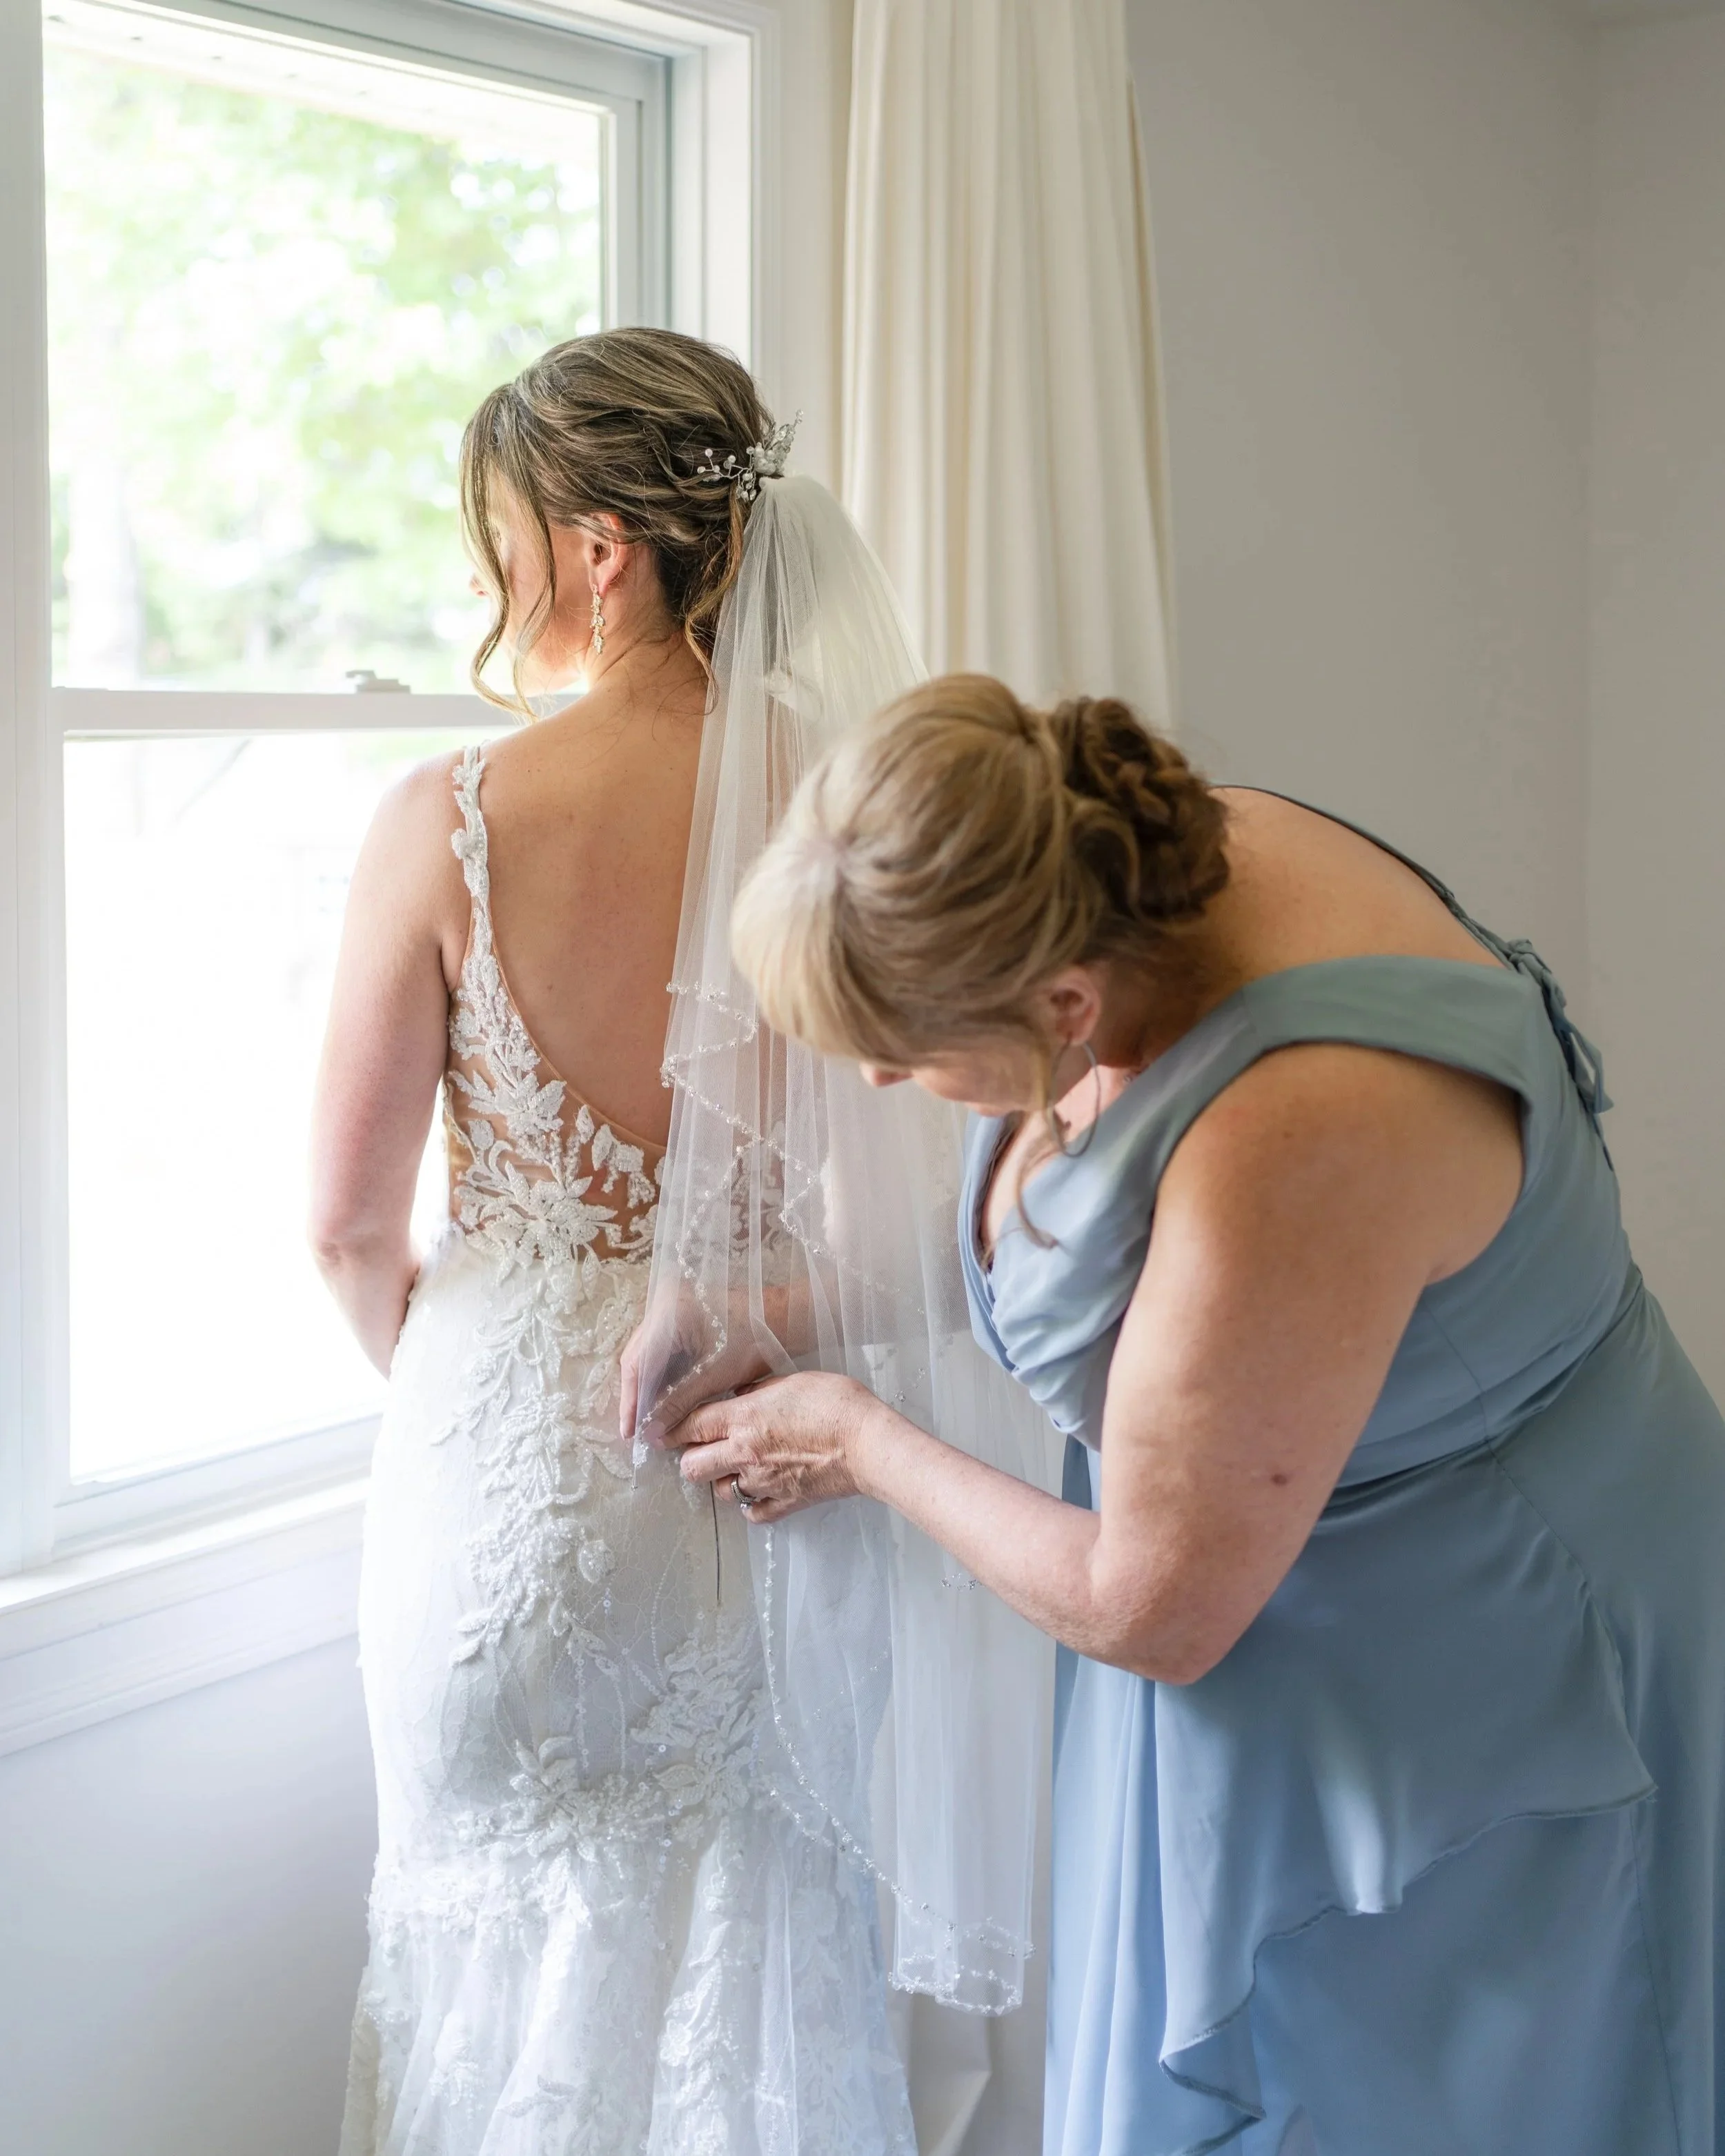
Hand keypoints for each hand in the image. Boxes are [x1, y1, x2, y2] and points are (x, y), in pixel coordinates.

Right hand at [618, 1288, 776, 1443]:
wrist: (784, 1317)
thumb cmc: (754, 1342)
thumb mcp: (713, 1377)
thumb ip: (677, 1404)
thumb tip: (651, 1434)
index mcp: (668, 1313)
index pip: (636, 1364)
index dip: (630, 1402)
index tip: (630, 1433)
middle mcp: (662, 1305)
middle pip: (637, 1358)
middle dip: (637, 1396)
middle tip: (637, 1431)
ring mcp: (670, 1306)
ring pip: (647, 1355)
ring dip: (648, 1387)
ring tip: (648, 1420)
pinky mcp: (680, 1314)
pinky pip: (660, 1348)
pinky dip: (660, 1375)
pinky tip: (662, 1399)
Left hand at [666, 1371, 879, 1524]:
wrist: (868, 1443)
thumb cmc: (835, 1403)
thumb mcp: (793, 1381)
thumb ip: (760, 1389)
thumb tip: (742, 1395)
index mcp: (744, 1419)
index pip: (690, 1426)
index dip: (669, 1429)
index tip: (658, 1432)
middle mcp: (745, 1454)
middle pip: (692, 1467)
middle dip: (689, 1458)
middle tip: (701, 1448)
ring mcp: (763, 1483)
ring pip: (720, 1492)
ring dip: (721, 1480)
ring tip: (734, 1467)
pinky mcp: (785, 1503)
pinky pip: (752, 1512)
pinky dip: (749, 1504)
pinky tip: (756, 1491)